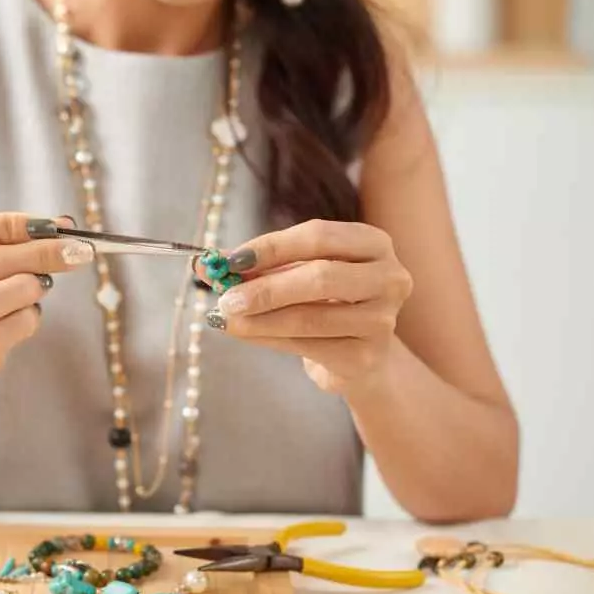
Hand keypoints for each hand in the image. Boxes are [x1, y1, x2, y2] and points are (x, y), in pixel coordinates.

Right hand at [0, 211, 92, 391]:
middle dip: (36, 253)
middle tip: (76, 250)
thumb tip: (64, 227)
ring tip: (44, 283)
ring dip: (27, 286)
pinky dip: (27, 317)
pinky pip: (3, 333)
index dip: (12, 223)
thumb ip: (2, 239)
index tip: (53, 225)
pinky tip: (30, 312)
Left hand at [198, 219, 413, 393]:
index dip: (271, 247)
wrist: (357, 356)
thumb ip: (256, 267)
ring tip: (226, 318)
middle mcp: (389, 277)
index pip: (318, 236)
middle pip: (320, 277)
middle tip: (226, 297)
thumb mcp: (294, 275)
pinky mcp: (366, 356)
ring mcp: (382, 319)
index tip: (230, 259)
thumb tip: (205, 265)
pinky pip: (307, 346)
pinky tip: (243, 333)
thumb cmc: (323, 303)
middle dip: (266, 288)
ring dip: (260, 319)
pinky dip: (268, 339)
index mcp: (373, 244)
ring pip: (310, 317)